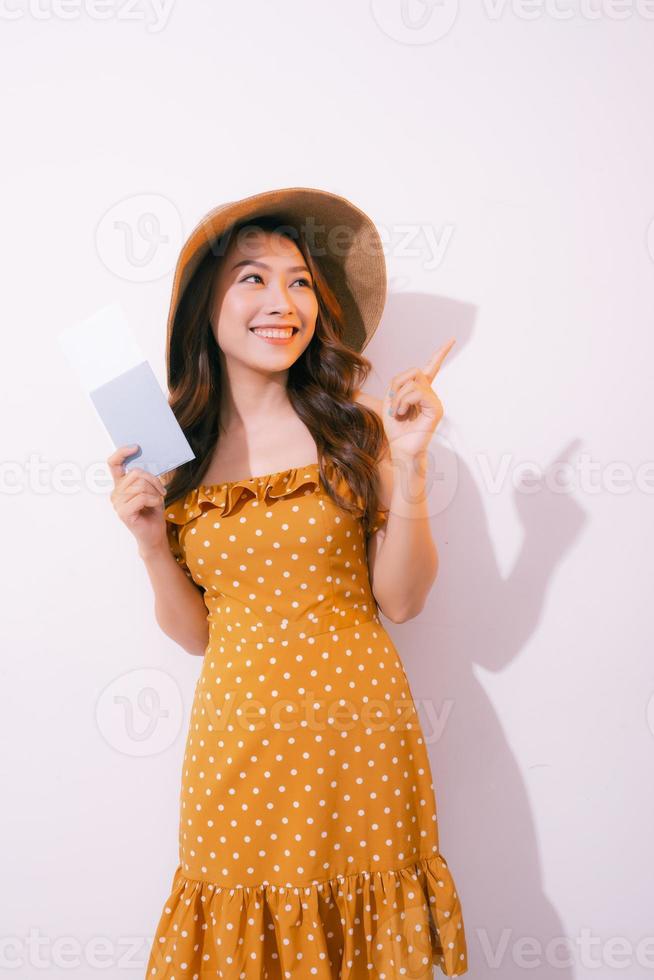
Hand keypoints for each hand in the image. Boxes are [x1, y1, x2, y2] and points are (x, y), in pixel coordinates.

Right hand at [108, 445, 167, 554]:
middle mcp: (116, 492)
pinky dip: (154, 500)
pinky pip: (142, 497)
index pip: (114, 463)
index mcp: (120, 485)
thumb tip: (146, 460)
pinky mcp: (123, 512)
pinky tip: (154, 507)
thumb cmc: (153, 512)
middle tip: (161, 491)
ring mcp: (117, 503)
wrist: (155, 534)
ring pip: (140, 485)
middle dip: (153, 480)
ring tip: (157, 501)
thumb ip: (145, 477)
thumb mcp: (152, 490)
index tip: (136, 447)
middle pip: (135, 473)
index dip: (122, 452)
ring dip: (155, 492)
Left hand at [382, 338, 454, 458]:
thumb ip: (377, 394)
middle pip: (413, 372)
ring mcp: (434, 401)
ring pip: (413, 382)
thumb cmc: (395, 431)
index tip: (453, 339)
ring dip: (398, 397)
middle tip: (392, 404)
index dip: (441, 353)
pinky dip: (404, 402)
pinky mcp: (435, 409)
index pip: (432, 367)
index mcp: (420, 391)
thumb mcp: (382, 406)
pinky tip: (402, 414)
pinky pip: (417, 393)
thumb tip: (356, 391)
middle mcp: (430, 394)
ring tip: (397, 413)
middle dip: (396, 385)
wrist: (399, 449)